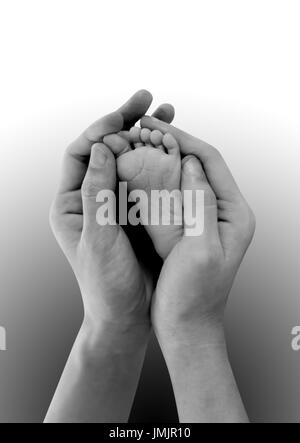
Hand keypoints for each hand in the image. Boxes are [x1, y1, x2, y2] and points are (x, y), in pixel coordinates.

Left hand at [49, 91, 174, 336]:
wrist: (125, 315)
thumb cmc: (106, 285)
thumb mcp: (99, 238)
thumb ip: (97, 194)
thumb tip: (100, 148)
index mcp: (70, 204)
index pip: (79, 153)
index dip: (99, 129)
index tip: (125, 115)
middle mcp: (89, 198)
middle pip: (103, 149)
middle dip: (125, 121)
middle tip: (149, 98)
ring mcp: (113, 203)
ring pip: (126, 160)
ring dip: (145, 135)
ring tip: (168, 112)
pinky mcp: (134, 211)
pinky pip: (143, 177)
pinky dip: (157, 159)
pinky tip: (174, 145)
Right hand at [141, 116, 255, 344]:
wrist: (186, 327)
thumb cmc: (195, 296)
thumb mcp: (200, 249)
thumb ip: (200, 204)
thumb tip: (191, 162)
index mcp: (235, 214)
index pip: (211, 162)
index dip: (182, 140)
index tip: (153, 126)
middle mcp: (224, 212)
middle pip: (199, 165)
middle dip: (169, 144)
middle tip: (140, 129)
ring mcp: (205, 219)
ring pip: (184, 178)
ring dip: (160, 159)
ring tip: (136, 144)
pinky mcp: (189, 228)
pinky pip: (173, 196)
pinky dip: (156, 181)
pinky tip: (136, 173)